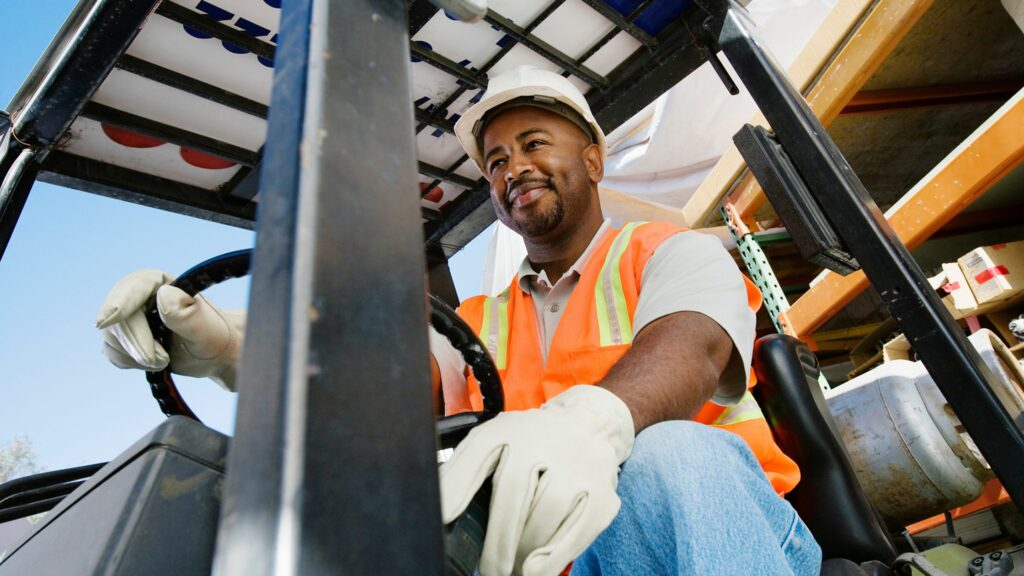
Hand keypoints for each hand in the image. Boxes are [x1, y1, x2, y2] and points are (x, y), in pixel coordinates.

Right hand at [95, 269, 244, 390]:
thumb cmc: (214, 336)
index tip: (107, 321)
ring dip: (136, 355)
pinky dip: (131, 361)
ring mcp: (129, 317)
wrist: (214, 352)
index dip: (119, 302)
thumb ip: (184, 314)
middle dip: (136, 343)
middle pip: (118, 317)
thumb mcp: (204, 328)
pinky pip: (113, 351)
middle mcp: (141, 296)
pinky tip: (154, 361)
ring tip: (165, 360)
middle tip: (162, 360)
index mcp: (162, 283)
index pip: (134, 287)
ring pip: (112, 337)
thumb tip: (162, 294)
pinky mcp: (124, 337)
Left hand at [440, 386, 633, 575]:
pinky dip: (554, 557)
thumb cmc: (530, 444)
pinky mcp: (601, 493)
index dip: (457, 486)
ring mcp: (575, 467)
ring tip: (512, 567)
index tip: (442, 516)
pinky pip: (577, 532)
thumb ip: (463, 471)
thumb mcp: (493, 443)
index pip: (477, 455)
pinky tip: (537, 570)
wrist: (588, 425)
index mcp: (506, 430)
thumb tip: (439, 509)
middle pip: (513, 495)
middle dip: (497, 541)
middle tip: (489, 569)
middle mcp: (542, 442)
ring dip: (523, 551)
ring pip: (544, 517)